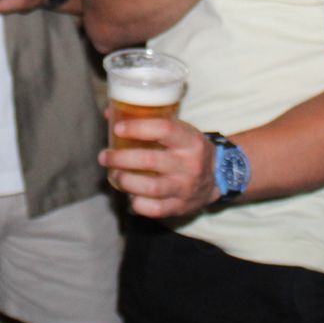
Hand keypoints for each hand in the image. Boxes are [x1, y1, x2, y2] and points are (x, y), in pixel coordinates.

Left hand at [98, 110, 220, 218]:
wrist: (218, 177)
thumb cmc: (189, 149)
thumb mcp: (179, 130)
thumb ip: (149, 122)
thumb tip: (109, 114)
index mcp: (191, 141)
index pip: (164, 129)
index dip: (138, 127)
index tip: (118, 128)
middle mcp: (190, 164)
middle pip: (150, 160)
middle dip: (121, 158)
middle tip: (105, 156)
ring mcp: (185, 188)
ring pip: (151, 187)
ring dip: (125, 181)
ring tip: (113, 175)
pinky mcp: (180, 207)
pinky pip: (155, 209)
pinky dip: (137, 203)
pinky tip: (130, 195)